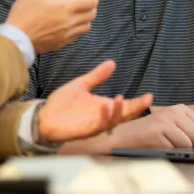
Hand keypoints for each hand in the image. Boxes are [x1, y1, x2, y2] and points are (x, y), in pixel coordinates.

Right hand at [6, 0, 97, 53]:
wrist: (17, 38)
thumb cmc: (25, 13)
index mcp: (66, 7)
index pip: (91, 2)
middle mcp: (70, 21)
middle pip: (92, 15)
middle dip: (92, 6)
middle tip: (86, 1)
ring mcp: (67, 34)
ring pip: (86, 27)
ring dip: (86, 18)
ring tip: (79, 13)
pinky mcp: (61, 43)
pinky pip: (76, 35)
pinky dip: (78, 28)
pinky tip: (70, 24)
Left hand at [36, 60, 151, 143]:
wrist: (43, 116)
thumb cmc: (62, 104)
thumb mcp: (81, 85)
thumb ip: (97, 76)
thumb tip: (112, 63)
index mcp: (103, 106)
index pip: (124, 105)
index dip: (137, 102)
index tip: (149, 95)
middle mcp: (102, 116)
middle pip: (124, 114)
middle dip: (135, 108)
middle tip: (146, 100)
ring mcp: (94, 124)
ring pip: (113, 121)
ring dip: (119, 111)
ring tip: (121, 98)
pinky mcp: (85, 130)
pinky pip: (98, 126)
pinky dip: (103, 117)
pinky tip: (104, 106)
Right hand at [108, 104, 193, 149]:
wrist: (121, 136)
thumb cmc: (149, 135)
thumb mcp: (172, 127)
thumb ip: (190, 130)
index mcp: (179, 108)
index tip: (193, 147)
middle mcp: (173, 111)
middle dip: (192, 148)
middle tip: (175, 147)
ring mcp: (165, 121)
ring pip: (189, 144)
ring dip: (179, 151)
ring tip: (165, 146)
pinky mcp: (157, 133)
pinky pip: (176, 150)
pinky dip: (169, 154)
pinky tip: (158, 147)